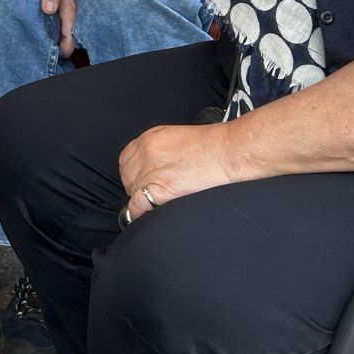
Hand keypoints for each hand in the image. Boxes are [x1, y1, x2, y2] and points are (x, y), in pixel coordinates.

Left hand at [117, 121, 243, 225]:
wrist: (227, 152)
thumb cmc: (212, 146)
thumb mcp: (176, 138)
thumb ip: (160, 150)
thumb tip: (155, 166)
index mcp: (149, 138)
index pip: (126, 159)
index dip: (132, 173)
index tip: (139, 180)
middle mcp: (146, 152)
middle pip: (126, 175)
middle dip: (135, 186)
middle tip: (147, 194)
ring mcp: (151, 170)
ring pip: (132, 190)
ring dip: (140, 199)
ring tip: (152, 204)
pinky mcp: (160, 188)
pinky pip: (138, 205)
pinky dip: (139, 212)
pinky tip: (145, 215)